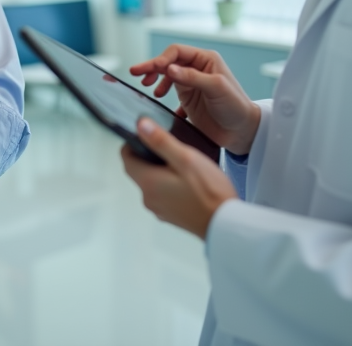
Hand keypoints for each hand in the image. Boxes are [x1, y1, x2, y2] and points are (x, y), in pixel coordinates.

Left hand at [121, 117, 237, 238]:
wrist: (226, 224)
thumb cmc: (209, 192)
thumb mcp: (186, 158)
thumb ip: (161, 141)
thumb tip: (141, 126)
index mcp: (148, 182)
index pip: (126, 158)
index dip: (132, 143)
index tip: (145, 135)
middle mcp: (148, 198)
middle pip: (138, 170)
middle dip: (148, 155)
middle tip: (169, 145)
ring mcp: (159, 209)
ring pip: (151, 182)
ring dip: (160, 170)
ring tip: (182, 162)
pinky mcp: (171, 216)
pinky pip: (163, 194)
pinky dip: (169, 184)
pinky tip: (188, 181)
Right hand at [129, 44, 259, 153]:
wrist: (242, 132)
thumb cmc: (235, 106)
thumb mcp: (216, 88)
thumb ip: (192, 77)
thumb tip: (169, 69)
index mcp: (206, 60)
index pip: (177, 52)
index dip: (162, 59)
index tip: (152, 69)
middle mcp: (197, 69)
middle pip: (169, 62)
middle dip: (152, 67)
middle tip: (135, 73)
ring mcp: (192, 85)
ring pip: (167, 76)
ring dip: (157, 81)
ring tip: (151, 90)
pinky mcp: (188, 100)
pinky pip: (170, 94)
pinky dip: (163, 99)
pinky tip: (161, 105)